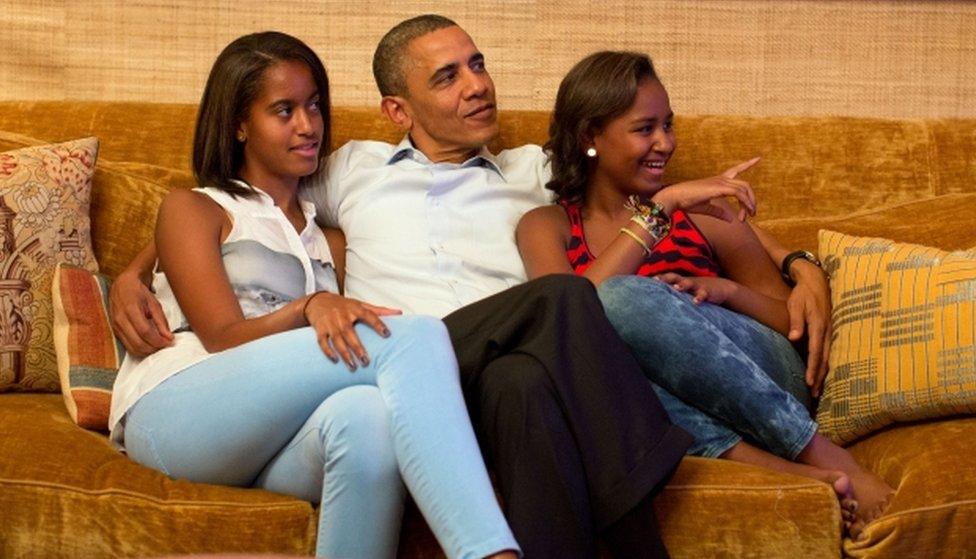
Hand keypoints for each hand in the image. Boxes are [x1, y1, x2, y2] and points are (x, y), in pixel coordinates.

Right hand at [109, 270, 173, 356]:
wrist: (122, 285)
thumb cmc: (139, 292)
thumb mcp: (154, 303)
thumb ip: (161, 321)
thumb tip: (169, 337)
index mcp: (130, 310)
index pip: (145, 332)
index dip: (159, 341)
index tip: (170, 342)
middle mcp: (120, 320)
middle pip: (138, 343)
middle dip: (154, 348)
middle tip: (166, 345)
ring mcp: (115, 327)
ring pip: (132, 348)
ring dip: (148, 351)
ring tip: (159, 346)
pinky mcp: (115, 332)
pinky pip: (128, 346)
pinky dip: (140, 350)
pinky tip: (149, 345)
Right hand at [303, 292, 401, 370]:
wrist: (318, 301)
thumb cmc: (344, 305)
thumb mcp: (361, 304)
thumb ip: (380, 310)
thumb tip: (400, 312)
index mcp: (355, 308)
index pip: (368, 315)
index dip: (378, 324)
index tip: (387, 334)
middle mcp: (341, 315)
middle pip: (349, 332)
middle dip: (357, 348)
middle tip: (366, 362)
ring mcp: (330, 322)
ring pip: (337, 340)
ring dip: (344, 354)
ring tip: (354, 367)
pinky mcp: (320, 329)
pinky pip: (322, 342)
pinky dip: (328, 351)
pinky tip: (336, 361)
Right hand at [653, 157, 759, 221]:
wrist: (675, 197)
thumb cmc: (686, 202)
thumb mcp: (706, 208)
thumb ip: (719, 212)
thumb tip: (730, 219)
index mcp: (717, 181)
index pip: (736, 170)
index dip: (747, 164)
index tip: (758, 158)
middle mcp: (721, 179)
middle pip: (745, 185)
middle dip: (752, 199)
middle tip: (753, 213)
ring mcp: (720, 182)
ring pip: (744, 189)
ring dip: (750, 203)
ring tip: (750, 216)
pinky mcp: (719, 188)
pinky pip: (739, 194)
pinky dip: (745, 203)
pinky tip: (745, 213)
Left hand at [655, 273, 737, 304]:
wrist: (722, 287)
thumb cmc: (698, 290)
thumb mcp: (686, 290)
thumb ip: (674, 293)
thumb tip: (657, 301)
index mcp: (681, 281)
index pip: (667, 278)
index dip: (657, 278)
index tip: (646, 281)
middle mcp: (687, 282)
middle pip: (675, 277)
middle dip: (666, 278)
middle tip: (656, 280)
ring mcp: (697, 286)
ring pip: (688, 283)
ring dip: (682, 285)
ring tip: (676, 288)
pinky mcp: (708, 292)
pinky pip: (703, 294)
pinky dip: (700, 297)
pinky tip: (696, 302)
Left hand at [786, 260, 832, 396]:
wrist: (816, 280)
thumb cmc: (802, 294)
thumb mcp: (795, 304)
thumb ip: (795, 322)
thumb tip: (794, 338)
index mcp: (818, 325)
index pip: (815, 352)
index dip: (812, 368)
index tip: (808, 382)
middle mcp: (827, 331)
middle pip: (824, 358)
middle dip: (819, 377)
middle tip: (814, 394)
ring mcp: (830, 331)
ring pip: (829, 356)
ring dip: (824, 373)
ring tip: (818, 389)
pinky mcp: (830, 331)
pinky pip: (829, 351)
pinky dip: (826, 364)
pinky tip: (823, 373)